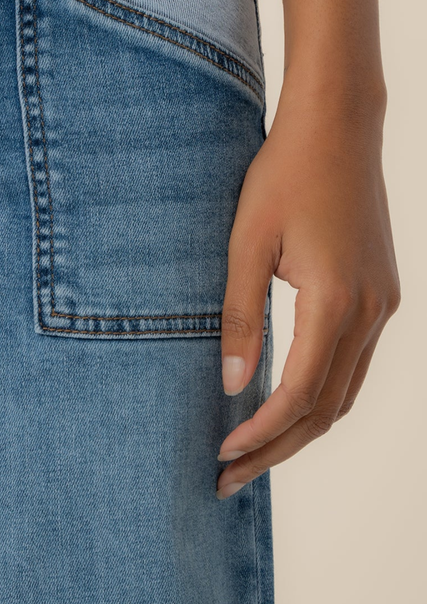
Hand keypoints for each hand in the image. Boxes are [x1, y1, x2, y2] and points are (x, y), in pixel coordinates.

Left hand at [215, 81, 399, 499]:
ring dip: (301, 427)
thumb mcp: (246, 243)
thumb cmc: (283, 175)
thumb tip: (233, 386)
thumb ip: (240, 316)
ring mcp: (383, 303)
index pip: (299, 396)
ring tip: (253, 451)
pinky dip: (322, 394)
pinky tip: (288, 401)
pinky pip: (355, 363)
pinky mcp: (381, 291)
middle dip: (277, 448)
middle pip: (327, 408)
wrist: (337, 126)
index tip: (220, 455)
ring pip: (346, 391)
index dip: (259, 435)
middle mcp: (370, 312)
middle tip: (228, 477)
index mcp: (335, 302)